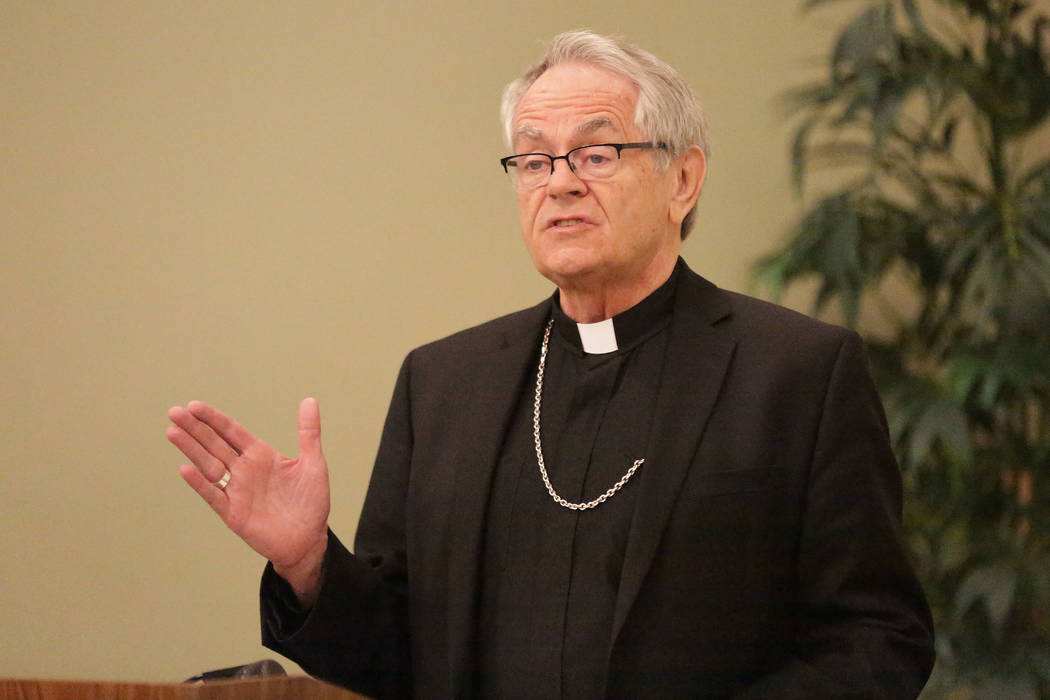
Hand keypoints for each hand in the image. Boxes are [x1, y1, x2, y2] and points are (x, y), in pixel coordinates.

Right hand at [167, 398, 329, 600]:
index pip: (232, 432)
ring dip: (191, 449)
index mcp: (261, 456)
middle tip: (174, 411)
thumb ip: (309, 433)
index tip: (194, 405)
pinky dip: (200, 483)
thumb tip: (310, 400)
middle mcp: (244, 471)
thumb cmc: (311, 503)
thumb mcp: (313, 464)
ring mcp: (237, 492)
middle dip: (195, 429)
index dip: (214, 419)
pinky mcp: (233, 514)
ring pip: (209, 466)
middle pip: (215, 445)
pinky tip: (186, 469)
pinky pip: (214, 496)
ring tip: (172, 432)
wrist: (309, 540)